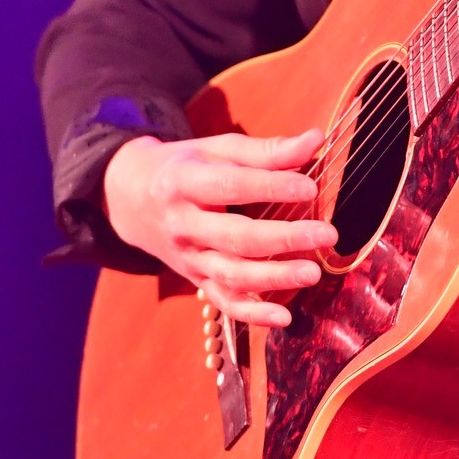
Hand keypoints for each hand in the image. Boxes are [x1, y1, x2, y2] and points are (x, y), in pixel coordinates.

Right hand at [101, 127, 337, 327]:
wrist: (131, 199)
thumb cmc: (185, 168)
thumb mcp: (217, 150)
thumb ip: (266, 150)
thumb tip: (316, 140)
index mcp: (184, 182)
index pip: (232, 186)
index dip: (272, 186)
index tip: (311, 186)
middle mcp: (183, 225)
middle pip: (234, 236)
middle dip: (283, 237)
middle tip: (327, 233)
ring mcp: (188, 258)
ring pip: (230, 275)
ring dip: (274, 278)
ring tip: (313, 272)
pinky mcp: (195, 280)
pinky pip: (224, 303)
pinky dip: (252, 314)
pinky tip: (284, 318)